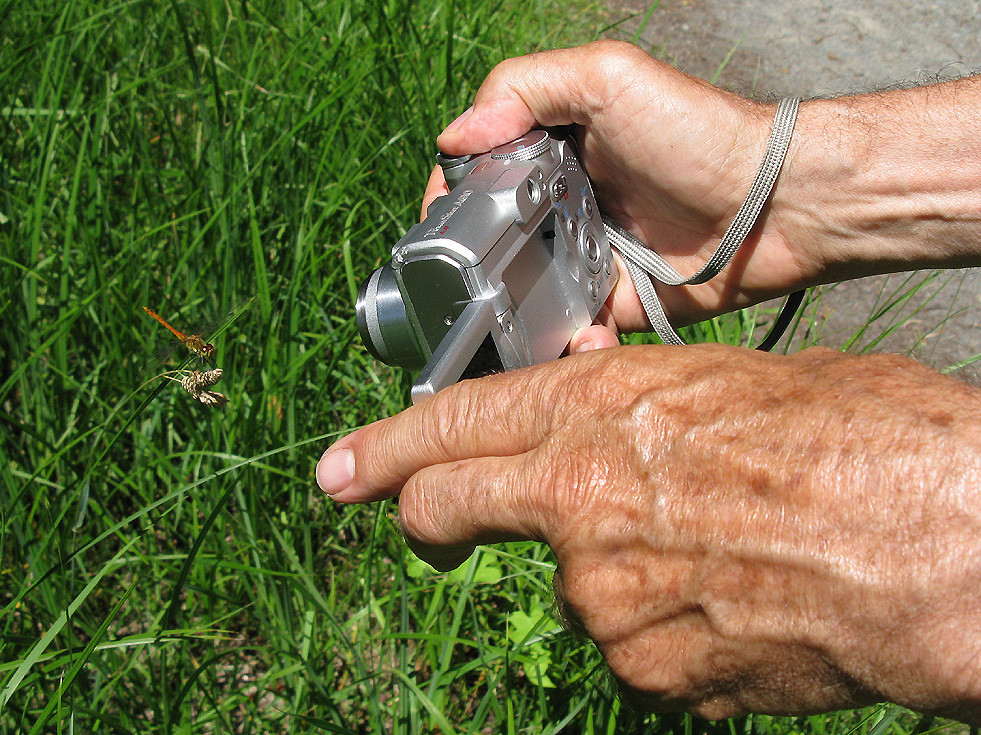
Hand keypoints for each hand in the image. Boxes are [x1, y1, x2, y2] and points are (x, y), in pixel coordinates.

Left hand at [317, 345, 980, 720]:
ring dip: (611, 571)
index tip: (342, 469)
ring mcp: (604, 598)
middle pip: (451, 508)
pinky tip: (737, 604)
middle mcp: (578, 504)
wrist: (945, 550)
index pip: (454, 426)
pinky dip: (663, 625)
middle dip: (425, 515)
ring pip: (570, 584)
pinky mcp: (646, 674)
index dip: (387, 447)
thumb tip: (607, 421)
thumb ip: (646, 412)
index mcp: (601, 409)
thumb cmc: (866, 442)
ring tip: (719, 552)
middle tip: (426, 524)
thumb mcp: (740, 385)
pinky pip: (632, 644)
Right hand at [422, 40, 980, 345]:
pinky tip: (572, 335)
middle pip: (492, 241)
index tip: (437, 226)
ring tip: (500, 325)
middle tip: (461, 287)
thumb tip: (453, 138)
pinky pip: (570, 333)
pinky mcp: (612, 307)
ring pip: (522, 294)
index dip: (451, 199)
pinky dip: (562, 342)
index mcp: (553, 153)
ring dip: (507, 312)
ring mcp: (585, 261)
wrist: (777, 205)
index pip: (480, 176)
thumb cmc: (700, 132)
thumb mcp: (609, 77)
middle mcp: (562, 208)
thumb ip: (525, 88)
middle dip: (469, 267)